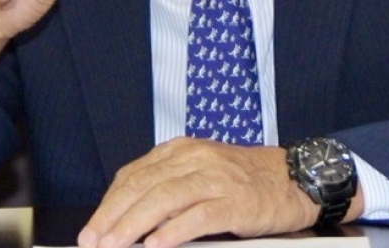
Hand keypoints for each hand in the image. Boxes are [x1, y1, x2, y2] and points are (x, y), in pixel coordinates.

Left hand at [78, 138, 330, 247]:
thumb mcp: (202, 171)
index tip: (92, 228)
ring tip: (114, 245)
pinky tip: (156, 245)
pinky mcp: (235, 201)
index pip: (132, 175)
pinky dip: (173, 231)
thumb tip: (128, 215)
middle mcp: (195, 158)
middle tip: (93, 241)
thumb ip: (168, 185)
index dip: (108, 203)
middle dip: (112, 217)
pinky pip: (198, 216)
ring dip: (133, 225)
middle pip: (142, 186)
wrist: (297, 177)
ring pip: (163, 199)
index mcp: (181, 150)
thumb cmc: (246, 180)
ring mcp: (215, 178)